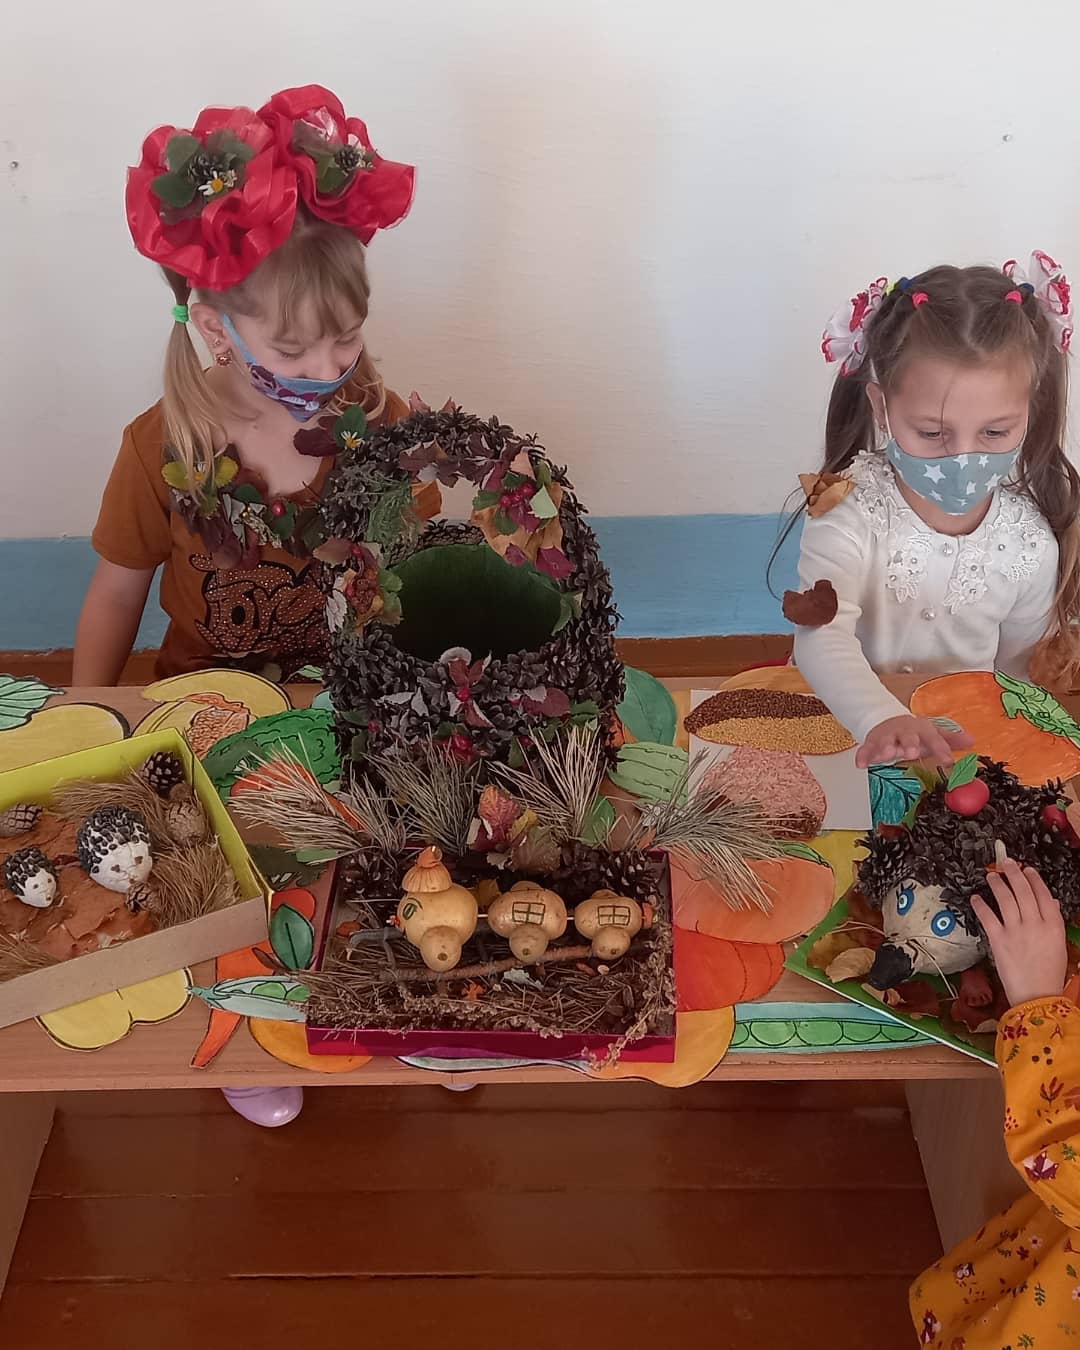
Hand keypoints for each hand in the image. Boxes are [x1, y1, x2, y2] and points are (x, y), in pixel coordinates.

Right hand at [855, 715, 973, 768]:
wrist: (887, 720)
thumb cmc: (914, 732)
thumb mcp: (932, 733)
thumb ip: (950, 739)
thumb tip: (972, 741)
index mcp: (922, 729)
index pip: (934, 738)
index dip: (941, 748)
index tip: (948, 760)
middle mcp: (904, 732)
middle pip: (908, 737)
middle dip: (909, 744)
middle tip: (912, 753)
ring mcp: (887, 736)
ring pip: (886, 741)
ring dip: (886, 748)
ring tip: (887, 755)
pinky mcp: (872, 743)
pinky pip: (866, 749)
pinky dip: (863, 756)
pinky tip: (861, 764)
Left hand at [972, 859, 1067, 1007]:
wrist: (1037, 996)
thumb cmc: (1050, 973)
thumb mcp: (1058, 945)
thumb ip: (1053, 922)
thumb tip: (1051, 901)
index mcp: (1054, 925)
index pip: (1044, 895)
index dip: (1034, 880)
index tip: (1027, 869)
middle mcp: (1035, 923)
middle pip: (1024, 891)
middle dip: (1014, 874)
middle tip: (1007, 863)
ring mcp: (1016, 930)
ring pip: (1005, 899)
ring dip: (997, 884)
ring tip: (991, 875)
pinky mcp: (998, 940)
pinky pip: (988, 917)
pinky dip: (981, 905)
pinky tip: (976, 897)